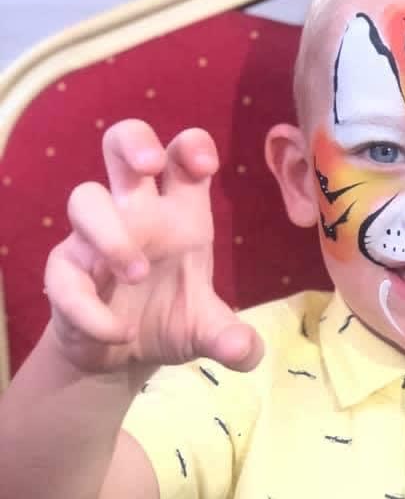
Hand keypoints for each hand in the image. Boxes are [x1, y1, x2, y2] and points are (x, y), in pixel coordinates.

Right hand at [44, 120, 261, 373]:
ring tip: (137, 273)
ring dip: (112, 233)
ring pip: (85, 197)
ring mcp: (94, 237)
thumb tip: (244, 350)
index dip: (191, 147)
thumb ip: (231, 340)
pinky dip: (90, 306)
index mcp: (179, 213)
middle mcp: (136, 213)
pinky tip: (118, 332)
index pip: (182, 157)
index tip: (204, 165)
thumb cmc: (169, 319)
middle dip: (134, 142)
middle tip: (150, 166)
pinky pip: (66, 273)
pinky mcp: (65, 271)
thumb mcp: (207, 332)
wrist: (121, 356)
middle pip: (122, 144)